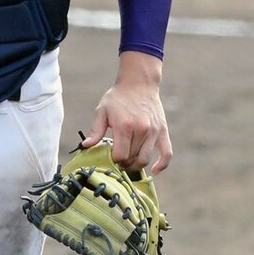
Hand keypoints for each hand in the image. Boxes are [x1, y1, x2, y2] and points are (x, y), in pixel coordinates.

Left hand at [81, 51, 171, 172]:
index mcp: (124, 126)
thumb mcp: (102, 111)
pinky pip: (167, 153)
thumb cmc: (118, 97)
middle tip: (118, 159)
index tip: (110, 156)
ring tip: (129, 161)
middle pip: (132, 159)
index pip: (120, 156)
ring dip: (136, 165)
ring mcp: (153, 132)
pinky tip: (154, 171)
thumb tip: (86, 146)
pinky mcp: (163, 131)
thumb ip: (96, 130)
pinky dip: (162, 165)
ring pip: (145, 159)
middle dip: (123, 163)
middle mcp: (141, 130)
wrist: (138, 83)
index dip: (114, 160)